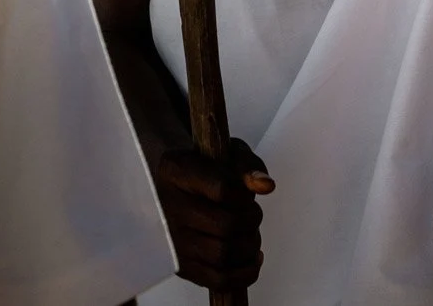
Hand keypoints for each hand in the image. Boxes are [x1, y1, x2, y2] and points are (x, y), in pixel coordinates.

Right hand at [153, 137, 273, 290]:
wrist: (178, 187)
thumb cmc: (207, 168)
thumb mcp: (226, 152)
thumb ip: (248, 164)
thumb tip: (265, 186)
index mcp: (176, 170)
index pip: (221, 188)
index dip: (244, 194)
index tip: (246, 192)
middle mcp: (167, 206)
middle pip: (225, 225)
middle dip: (251, 220)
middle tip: (252, 215)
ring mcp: (172, 240)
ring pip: (223, 254)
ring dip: (249, 246)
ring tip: (250, 234)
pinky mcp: (182, 266)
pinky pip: (219, 279)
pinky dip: (245, 273)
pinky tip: (251, 257)